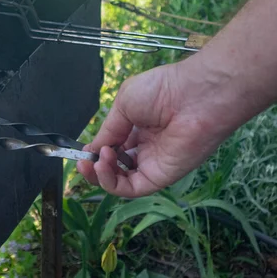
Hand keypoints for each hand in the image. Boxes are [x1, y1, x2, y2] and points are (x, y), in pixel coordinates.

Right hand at [77, 62, 232, 197]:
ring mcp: (153, 164)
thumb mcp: (123, 104)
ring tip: (95, 161)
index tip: (83, 150)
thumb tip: (93, 149)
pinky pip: (133, 188)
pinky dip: (112, 182)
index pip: (113, 148)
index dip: (96, 151)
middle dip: (94, 166)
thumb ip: (108, 130)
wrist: (194, 95)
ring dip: (101, 175)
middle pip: (115, 168)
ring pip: (121, 181)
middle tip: (83, 161)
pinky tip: (103, 166)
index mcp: (138, 128)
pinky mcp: (161, 177)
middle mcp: (145, 148)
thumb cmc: (161, 90)